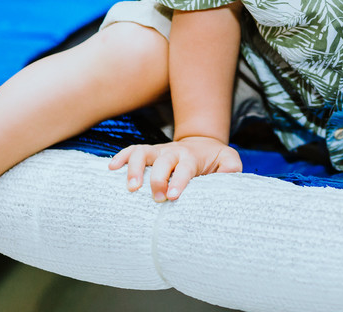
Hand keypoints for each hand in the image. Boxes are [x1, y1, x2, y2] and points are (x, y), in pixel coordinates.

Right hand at [109, 136, 241, 201]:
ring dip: (134, 169)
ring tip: (131, 188)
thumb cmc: (215, 159)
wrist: (202, 144)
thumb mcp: (228, 161)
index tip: (173, 196)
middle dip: (157, 179)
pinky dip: (120, 157)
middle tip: (157, 198)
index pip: (184, 168)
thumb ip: (231, 168)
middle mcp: (172, 152)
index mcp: (191, 157)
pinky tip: (111, 169)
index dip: (178, 181)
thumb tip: (226, 179)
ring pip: (142, 153)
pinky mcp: (148, 154)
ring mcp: (158, 152)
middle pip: (162, 161)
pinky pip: (131, 150)